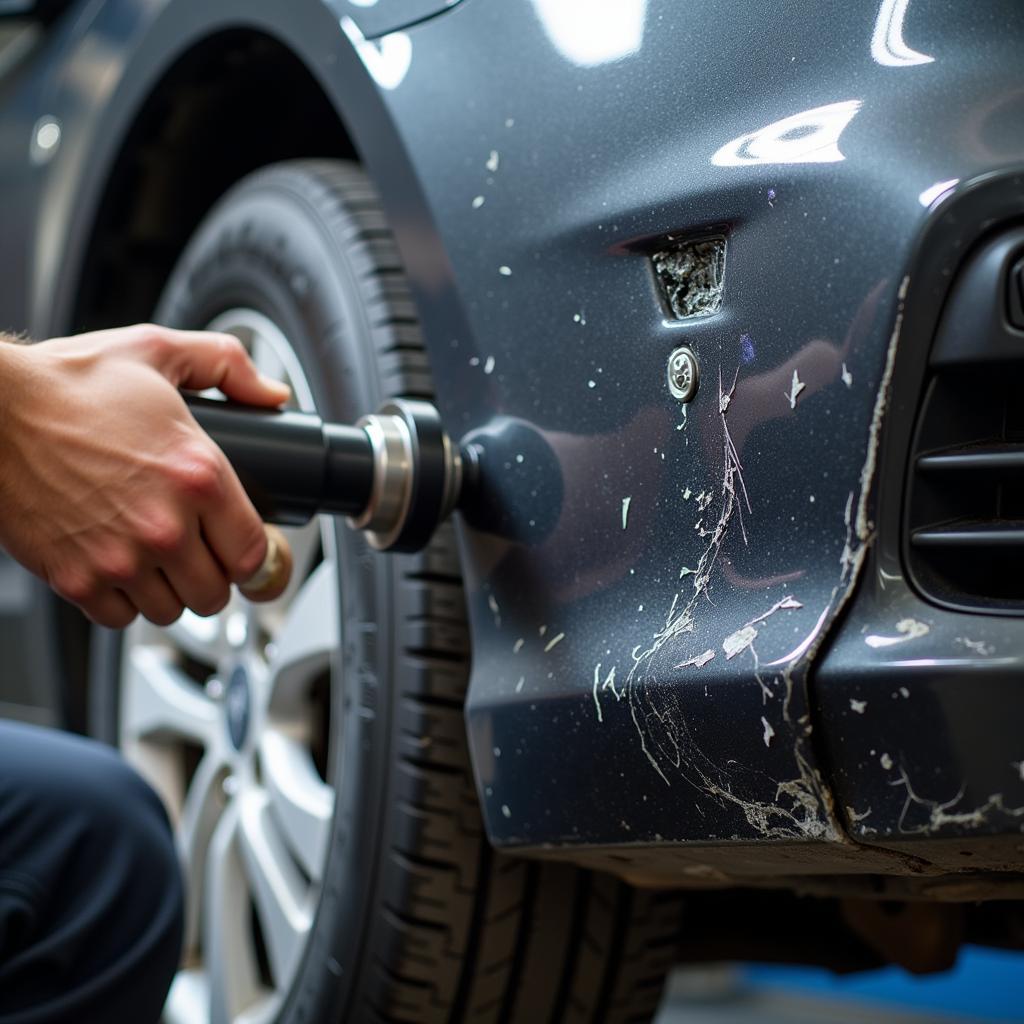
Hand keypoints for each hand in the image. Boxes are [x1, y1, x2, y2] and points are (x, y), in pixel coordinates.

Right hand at [0, 324, 290, 627]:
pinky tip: (121, 567)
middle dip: (212, 575)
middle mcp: (165, 525)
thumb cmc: (66, 385)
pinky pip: (121, 619)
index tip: (246, 551)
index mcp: (198, 475)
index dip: (256, 557)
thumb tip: (273, 393)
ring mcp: (120, 558)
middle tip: (198, 552)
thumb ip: (227, 365)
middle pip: (217, 593)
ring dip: (170, 590)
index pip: (255, 553)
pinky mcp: (76, 580)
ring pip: (172, 612)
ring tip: (157, 557)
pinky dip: (124, 601)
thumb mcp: (157, 352)